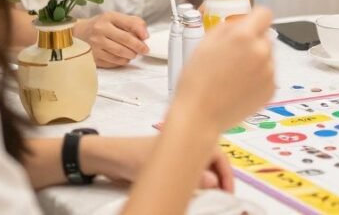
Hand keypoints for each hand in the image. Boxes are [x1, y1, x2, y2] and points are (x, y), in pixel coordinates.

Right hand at [75, 11, 148, 66]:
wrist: (78, 34)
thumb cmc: (101, 25)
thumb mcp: (115, 18)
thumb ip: (133, 23)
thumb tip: (144, 35)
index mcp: (108, 18)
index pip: (129, 24)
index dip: (140, 32)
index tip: (146, 38)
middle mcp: (100, 30)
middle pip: (125, 40)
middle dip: (138, 47)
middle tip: (144, 50)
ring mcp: (95, 44)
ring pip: (119, 53)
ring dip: (130, 55)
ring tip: (133, 53)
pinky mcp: (92, 56)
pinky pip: (112, 62)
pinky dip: (122, 61)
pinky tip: (123, 58)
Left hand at [85, 136, 233, 191]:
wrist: (110, 159)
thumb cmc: (134, 156)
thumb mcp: (161, 168)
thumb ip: (188, 176)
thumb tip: (213, 183)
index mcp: (190, 139)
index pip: (219, 156)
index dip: (226, 174)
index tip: (228, 192)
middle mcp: (187, 147)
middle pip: (212, 163)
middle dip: (220, 180)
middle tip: (222, 197)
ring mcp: (178, 158)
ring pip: (201, 170)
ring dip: (208, 184)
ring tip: (211, 198)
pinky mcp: (170, 168)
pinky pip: (189, 176)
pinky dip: (195, 186)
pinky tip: (195, 196)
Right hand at [174, 7, 276, 130]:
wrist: (199, 115)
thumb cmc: (197, 80)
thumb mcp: (205, 42)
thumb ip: (228, 27)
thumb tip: (242, 22)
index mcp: (244, 36)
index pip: (264, 14)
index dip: (255, 19)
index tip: (248, 26)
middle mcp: (261, 51)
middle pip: (265, 36)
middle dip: (253, 42)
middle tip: (233, 56)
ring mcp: (269, 72)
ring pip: (268, 56)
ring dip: (256, 60)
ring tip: (233, 75)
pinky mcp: (271, 89)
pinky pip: (268, 75)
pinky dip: (258, 78)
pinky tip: (239, 87)